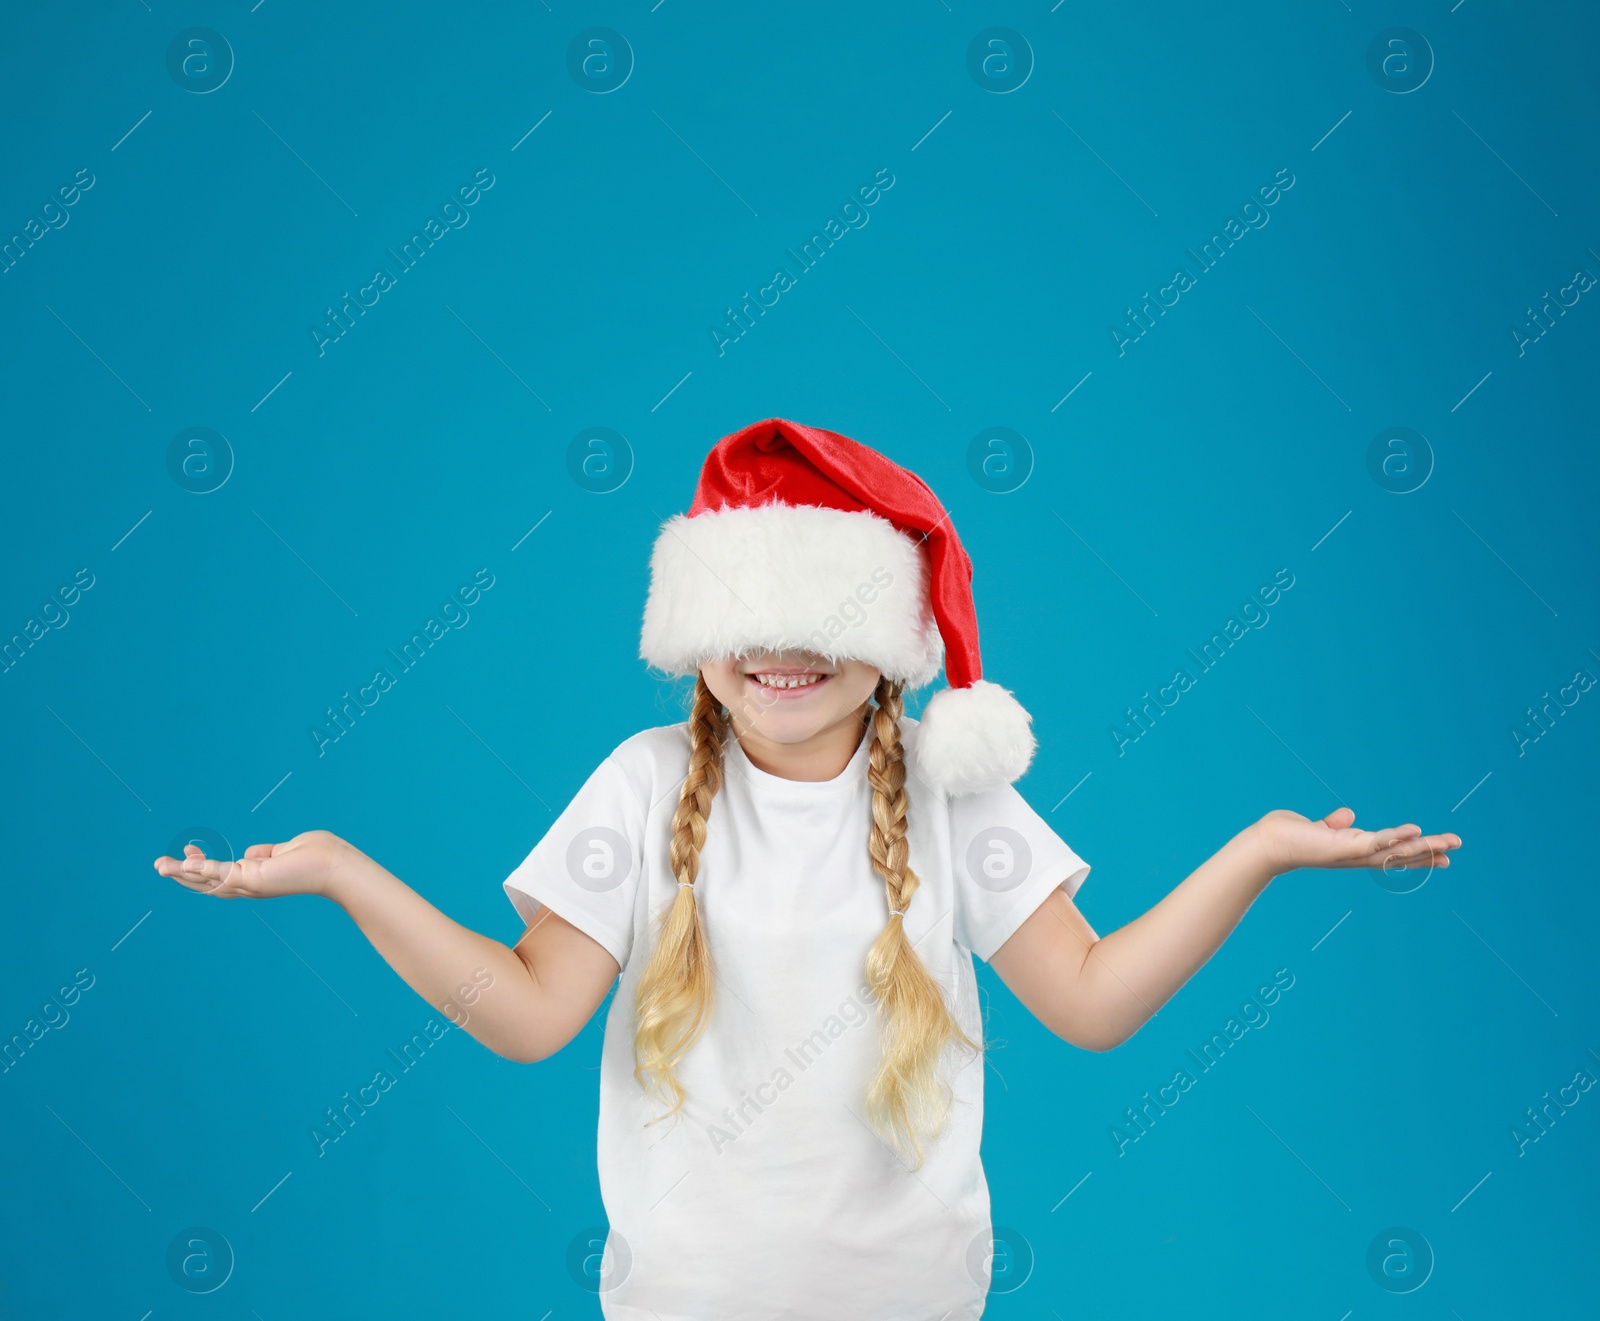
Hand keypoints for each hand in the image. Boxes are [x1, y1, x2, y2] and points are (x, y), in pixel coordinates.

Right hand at [152, 829, 359, 899]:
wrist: (336, 864)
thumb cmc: (319, 856)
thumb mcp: (285, 850)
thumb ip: (266, 853)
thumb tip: (252, 853)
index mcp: (256, 878)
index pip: (221, 874)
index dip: (201, 864)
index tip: (188, 849)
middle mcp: (250, 885)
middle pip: (208, 882)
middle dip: (183, 873)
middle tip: (159, 864)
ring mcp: (250, 884)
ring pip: (208, 880)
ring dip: (182, 874)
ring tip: (159, 866)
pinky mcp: (253, 878)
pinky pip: (219, 873)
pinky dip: (198, 869)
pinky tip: (180, 864)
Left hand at [1247, 807, 1460, 878]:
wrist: (1266, 843)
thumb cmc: (1288, 836)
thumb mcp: (1318, 828)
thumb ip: (1334, 824)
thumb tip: (1348, 815)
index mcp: (1354, 849)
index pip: (1391, 852)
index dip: (1415, 852)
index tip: (1441, 853)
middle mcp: (1356, 855)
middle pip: (1399, 855)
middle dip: (1427, 852)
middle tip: (1456, 850)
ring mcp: (1351, 853)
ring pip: (1395, 851)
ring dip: (1422, 847)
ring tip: (1450, 843)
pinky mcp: (1343, 846)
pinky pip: (1375, 842)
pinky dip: (1395, 836)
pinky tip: (1416, 831)